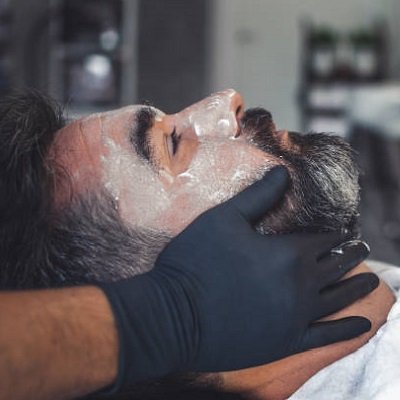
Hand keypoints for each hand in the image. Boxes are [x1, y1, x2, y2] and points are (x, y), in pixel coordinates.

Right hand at [99, 166, 377, 388]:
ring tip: (370, 281)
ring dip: (356, 288)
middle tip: (362, 249)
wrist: (174, 315)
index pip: (323, 239)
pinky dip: (348, 330)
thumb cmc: (196, 261)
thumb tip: (283, 171)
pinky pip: (328, 337)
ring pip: (340, 299)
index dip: (336, 234)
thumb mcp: (224, 218)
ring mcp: (297, 317)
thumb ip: (259, 196)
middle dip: (350, 255)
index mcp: (288, 252)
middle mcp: (301, 285)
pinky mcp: (286, 342)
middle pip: (337, 267)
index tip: (344, 231)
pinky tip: (364, 324)